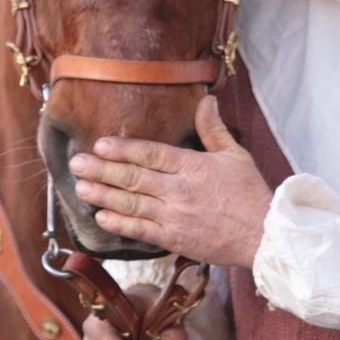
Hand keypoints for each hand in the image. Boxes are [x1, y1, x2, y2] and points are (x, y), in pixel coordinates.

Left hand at [70, 95, 271, 267]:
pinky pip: (141, 231)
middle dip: (101, 170)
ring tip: (80, 188)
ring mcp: (174, 217)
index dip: (123, 149)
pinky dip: (120, 224)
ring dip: (103, 195)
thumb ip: (213, 128)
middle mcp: (179, 191)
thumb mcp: (235, 154)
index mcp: (193, 166)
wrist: (263, 236)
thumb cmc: (250, 193)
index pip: (151, 154)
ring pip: (131, 204)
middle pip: (133, 178)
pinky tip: (101, 217)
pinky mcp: (174, 239)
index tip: (100, 143)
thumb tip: (206, 99)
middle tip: (76, 163)